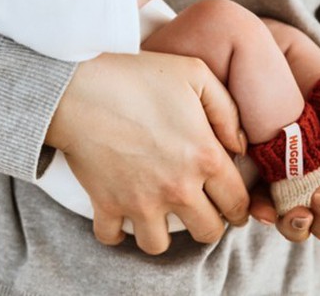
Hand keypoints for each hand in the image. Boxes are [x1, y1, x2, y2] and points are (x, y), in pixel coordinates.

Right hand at [46, 52, 249, 254]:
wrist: (80, 88)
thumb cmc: (137, 76)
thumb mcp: (195, 74)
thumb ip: (227, 110)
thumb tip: (239, 145)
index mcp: (205, 158)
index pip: (238, 203)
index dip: (239, 207)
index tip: (231, 205)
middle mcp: (178, 188)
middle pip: (207, 232)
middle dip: (208, 224)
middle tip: (199, 210)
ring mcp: (141, 201)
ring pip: (160, 245)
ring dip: (161, 233)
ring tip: (158, 214)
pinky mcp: (106, 205)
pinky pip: (112, 237)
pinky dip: (115, 231)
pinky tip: (120, 214)